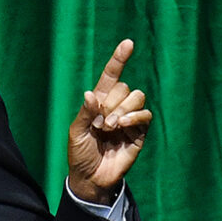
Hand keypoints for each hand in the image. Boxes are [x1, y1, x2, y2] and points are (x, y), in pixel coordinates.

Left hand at [67, 39, 151, 204]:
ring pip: (137, 98)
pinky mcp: (140, 132)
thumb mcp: (76, 131)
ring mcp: (129, 119)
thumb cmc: (80, 153)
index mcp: (98, 102)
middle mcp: (116, 106)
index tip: (128, 43)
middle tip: (99, 123)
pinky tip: (122, 126)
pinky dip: (134, 117)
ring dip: (122, 110)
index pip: (111, 76)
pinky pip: (146, 116)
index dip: (119, 59)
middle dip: (111, 103)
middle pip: (124, 87)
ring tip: (109, 127)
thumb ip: (85, 112)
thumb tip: (92, 93)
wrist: (91, 177)